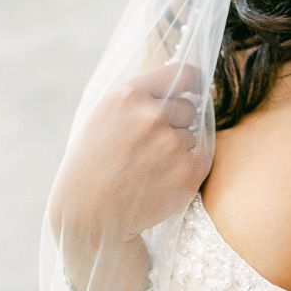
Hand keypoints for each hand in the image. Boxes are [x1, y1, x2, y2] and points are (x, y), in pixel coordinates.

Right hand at [48, 61, 211, 243]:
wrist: (88, 217)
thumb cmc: (95, 163)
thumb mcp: (106, 116)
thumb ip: (141, 96)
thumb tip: (186, 84)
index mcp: (128, 95)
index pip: (182, 73)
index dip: (193, 81)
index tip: (196, 88)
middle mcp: (151, 115)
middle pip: (188, 107)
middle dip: (176, 123)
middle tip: (148, 148)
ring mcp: (170, 145)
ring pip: (192, 135)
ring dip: (177, 149)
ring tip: (147, 168)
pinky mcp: (186, 174)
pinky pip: (202, 157)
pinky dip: (187, 168)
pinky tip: (161, 180)